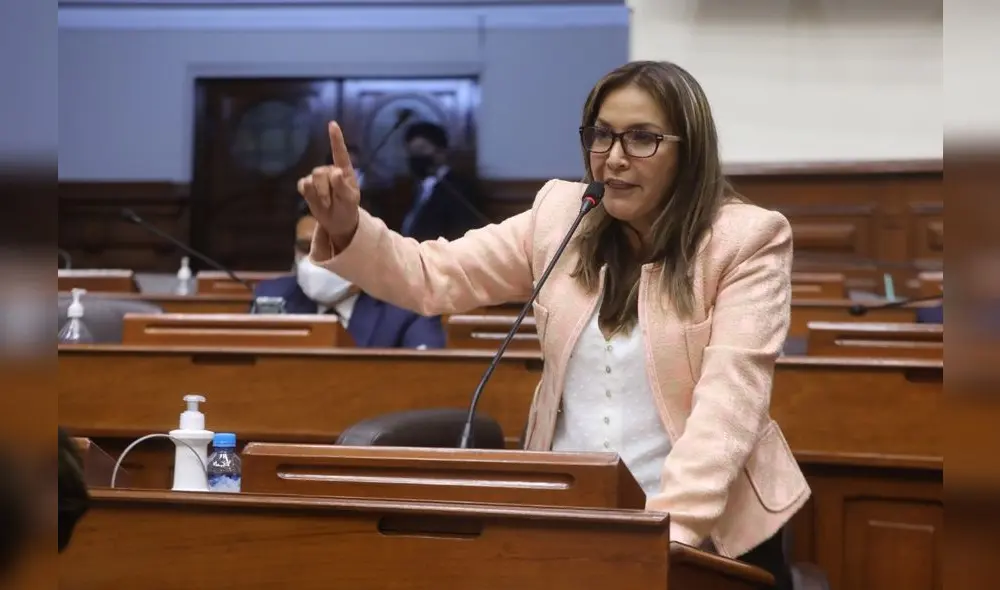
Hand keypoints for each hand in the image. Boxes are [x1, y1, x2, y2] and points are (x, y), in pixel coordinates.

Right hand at [297, 121, 360, 248]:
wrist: (337, 221)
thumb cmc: (347, 207)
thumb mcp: (350, 199)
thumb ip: (342, 186)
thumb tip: (335, 171)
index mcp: (344, 171)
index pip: (340, 153)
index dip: (336, 138)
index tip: (332, 124)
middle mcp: (330, 171)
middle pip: (320, 172)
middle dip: (325, 189)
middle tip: (332, 202)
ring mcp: (318, 178)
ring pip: (311, 179)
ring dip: (318, 194)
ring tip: (327, 203)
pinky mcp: (307, 186)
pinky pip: (302, 185)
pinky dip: (308, 195)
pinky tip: (315, 200)